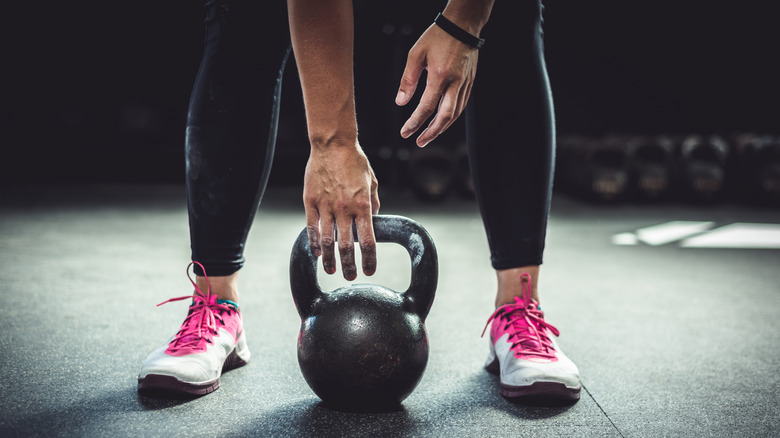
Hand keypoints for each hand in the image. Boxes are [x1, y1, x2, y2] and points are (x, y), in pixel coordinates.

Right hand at [303, 143, 379, 280]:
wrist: (333, 144)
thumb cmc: (355, 161)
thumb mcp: (372, 182)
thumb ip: (374, 203)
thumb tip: (374, 220)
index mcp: (363, 205)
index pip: (367, 241)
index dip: (369, 259)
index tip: (369, 271)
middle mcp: (345, 209)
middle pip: (346, 246)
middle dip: (349, 265)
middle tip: (349, 277)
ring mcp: (326, 206)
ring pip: (327, 240)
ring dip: (329, 259)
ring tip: (331, 270)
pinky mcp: (310, 201)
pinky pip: (312, 227)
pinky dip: (314, 242)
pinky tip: (316, 252)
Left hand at [396, 23, 478, 146]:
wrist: (463, 26)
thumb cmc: (437, 37)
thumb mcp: (416, 54)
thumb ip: (408, 80)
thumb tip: (400, 102)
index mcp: (439, 75)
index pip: (427, 107)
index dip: (415, 122)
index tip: (405, 132)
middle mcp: (455, 83)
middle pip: (445, 117)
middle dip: (432, 133)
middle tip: (419, 142)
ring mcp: (465, 84)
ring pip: (455, 114)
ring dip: (441, 128)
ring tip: (428, 136)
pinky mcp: (469, 83)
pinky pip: (460, 105)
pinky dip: (450, 117)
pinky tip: (441, 121)